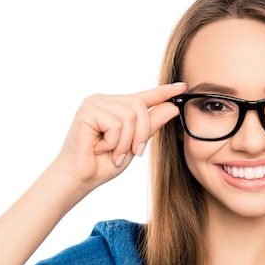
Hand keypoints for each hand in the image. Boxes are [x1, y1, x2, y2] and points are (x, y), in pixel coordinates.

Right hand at [53, 82, 185, 188]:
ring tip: (112, 152)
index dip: (165, 92)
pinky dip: (113, 143)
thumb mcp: (134, 144)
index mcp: (117, 107)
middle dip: (140, 134)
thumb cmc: (103, 163)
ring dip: (125, 142)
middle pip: (140, 108)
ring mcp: (94, 103)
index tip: (183, 86)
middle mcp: (105, 100)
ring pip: (130, 117)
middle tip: (131, 152)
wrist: (80, 178)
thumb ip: (150, 125)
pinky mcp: (87, 111)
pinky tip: (99, 148)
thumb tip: (172, 107)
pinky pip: (116, 124)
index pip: (145, 96)